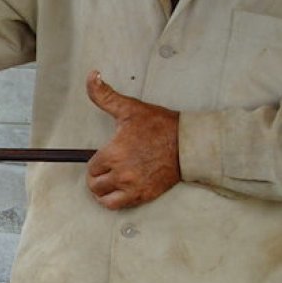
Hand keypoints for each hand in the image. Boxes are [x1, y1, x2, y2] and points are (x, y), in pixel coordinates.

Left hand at [86, 71, 180, 209]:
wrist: (189, 144)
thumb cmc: (161, 126)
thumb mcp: (130, 108)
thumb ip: (105, 95)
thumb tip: (92, 76)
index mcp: (114, 153)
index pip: (91, 167)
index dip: (95, 162)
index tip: (103, 157)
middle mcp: (121, 173)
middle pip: (95, 184)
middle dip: (97, 177)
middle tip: (105, 170)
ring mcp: (133, 186)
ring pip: (104, 197)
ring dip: (103, 191)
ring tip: (109, 182)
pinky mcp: (144, 195)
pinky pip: (119, 205)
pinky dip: (114, 200)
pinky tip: (118, 191)